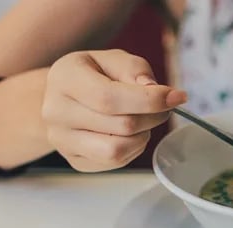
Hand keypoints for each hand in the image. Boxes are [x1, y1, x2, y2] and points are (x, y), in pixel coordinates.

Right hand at [42, 49, 186, 171]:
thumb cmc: (94, 75)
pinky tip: (131, 134)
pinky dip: (133, 149)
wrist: (64, 97)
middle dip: (154, 117)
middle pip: (122, 125)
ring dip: (143, 136)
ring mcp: (62, 140)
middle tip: (163, 107)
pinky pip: (115, 163)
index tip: (176, 97)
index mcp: (65, 79)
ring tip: (143, 121)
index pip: (110, 98)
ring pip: (118, 150)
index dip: (150, 100)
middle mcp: (56, 112)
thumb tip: (154, 90)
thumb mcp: (113, 59)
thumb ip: (135, 69)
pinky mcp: (74, 160)